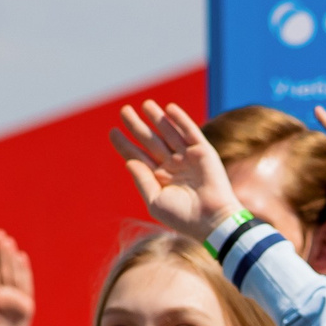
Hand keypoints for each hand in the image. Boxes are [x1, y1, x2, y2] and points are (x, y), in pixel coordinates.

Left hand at [110, 101, 242, 238]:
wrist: (212, 221)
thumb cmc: (183, 217)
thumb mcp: (155, 201)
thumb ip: (142, 180)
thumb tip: (128, 161)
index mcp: (159, 179)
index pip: (138, 157)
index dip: (125, 144)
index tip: (112, 131)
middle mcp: (172, 166)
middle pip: (150, 141)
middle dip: (137, 126)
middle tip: (124, 110)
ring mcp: (188, 158)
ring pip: (169, 133)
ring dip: (157, 118)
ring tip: (145, 104)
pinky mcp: (203, 152)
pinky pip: (190, 132)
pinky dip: (180, 120)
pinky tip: (169, 109)